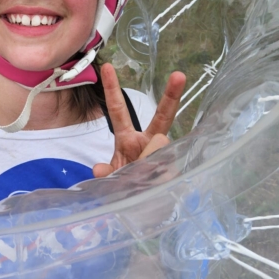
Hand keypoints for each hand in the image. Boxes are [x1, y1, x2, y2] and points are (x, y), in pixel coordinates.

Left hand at [93, 63, 185, 177]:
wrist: (144, 210)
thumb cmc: (126, 188)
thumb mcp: (112, 179)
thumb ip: (105, 173)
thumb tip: (99, 169)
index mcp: (128, 139)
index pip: (118, 111)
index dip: (112, 90)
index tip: (108, 67)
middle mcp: (147, 143)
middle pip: (162, 117)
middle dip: (171, 96)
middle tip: (179, 75)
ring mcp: (163, 156)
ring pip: (160, 147)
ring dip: (146, 164)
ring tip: (141, 180)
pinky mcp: (175, 171)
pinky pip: (164, 170)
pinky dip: (155, 179)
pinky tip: (152, 185)